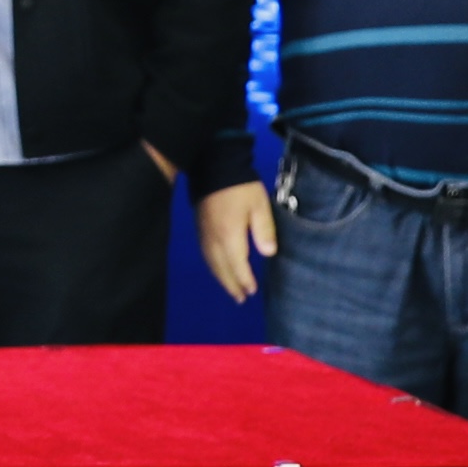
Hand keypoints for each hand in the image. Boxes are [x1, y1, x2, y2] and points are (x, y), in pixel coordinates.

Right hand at [198, 181, 273, 303]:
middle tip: (241, 299)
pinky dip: (213, 268)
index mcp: (230, 237)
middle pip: (222, 269)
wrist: (213, 167)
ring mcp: (204, 236)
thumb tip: (267, 253)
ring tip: (231, 290)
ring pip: (212, 264)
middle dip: (232, 285)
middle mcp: (214, 241)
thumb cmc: (241, 187)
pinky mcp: (200, 230)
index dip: (245, 280)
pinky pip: (206, 256)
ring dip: (221, 279)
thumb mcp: (259, 205)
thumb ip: (264, 230)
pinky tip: (218, 269)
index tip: (252, 291)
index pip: (238, 265)